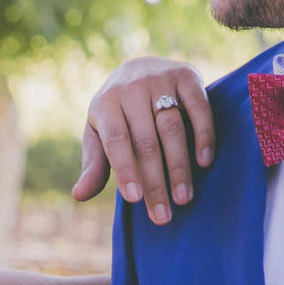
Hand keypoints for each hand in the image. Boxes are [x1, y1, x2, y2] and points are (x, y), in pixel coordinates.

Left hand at [73, 56, 214, 222]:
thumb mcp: (99, 134)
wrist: (141, 67)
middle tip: (162, 216)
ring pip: (173, 128)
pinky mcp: (187, 75)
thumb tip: (79, 196)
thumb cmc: (118, 113)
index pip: (116, 142)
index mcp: (106, 104)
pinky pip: (198, 108)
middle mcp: (132, 89)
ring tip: (183, 199)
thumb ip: (94, 164)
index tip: (135, 200)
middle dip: (155, 182)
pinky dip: (204, 135)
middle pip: (146, 142)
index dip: (126, 170)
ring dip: (179, 166)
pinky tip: (204, 163)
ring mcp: (161, 80)